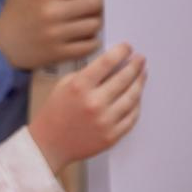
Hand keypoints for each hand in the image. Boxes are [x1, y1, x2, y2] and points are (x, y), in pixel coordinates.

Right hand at [0, 0, 103, 70]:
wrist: (1, 47)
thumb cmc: (13, 11)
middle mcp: (52, 13)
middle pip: (93, 3)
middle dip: (99, 0)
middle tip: (97, 0)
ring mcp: (57, 35)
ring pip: (94, 24)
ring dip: (97, 19)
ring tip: (92, 17)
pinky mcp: (60, 53)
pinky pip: (89, 45)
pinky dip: (93, 39)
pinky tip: (87, 34)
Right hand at [28, 42, 144, 170]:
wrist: (49, 144)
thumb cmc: (55, 113)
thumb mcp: (64, 85)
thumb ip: (87, 74)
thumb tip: (111, 64)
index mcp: (80, 87)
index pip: (108, 62)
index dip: (121, 51)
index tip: (127, 48)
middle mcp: (94, 103)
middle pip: (124, 78)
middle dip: (135, 65)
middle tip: (140, 59)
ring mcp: (105, 121)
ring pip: (132, 97)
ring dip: (140, 83)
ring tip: (142, 74)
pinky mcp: (112, 136)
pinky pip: (132, 117)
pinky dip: (136, 105)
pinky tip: (137, 96)